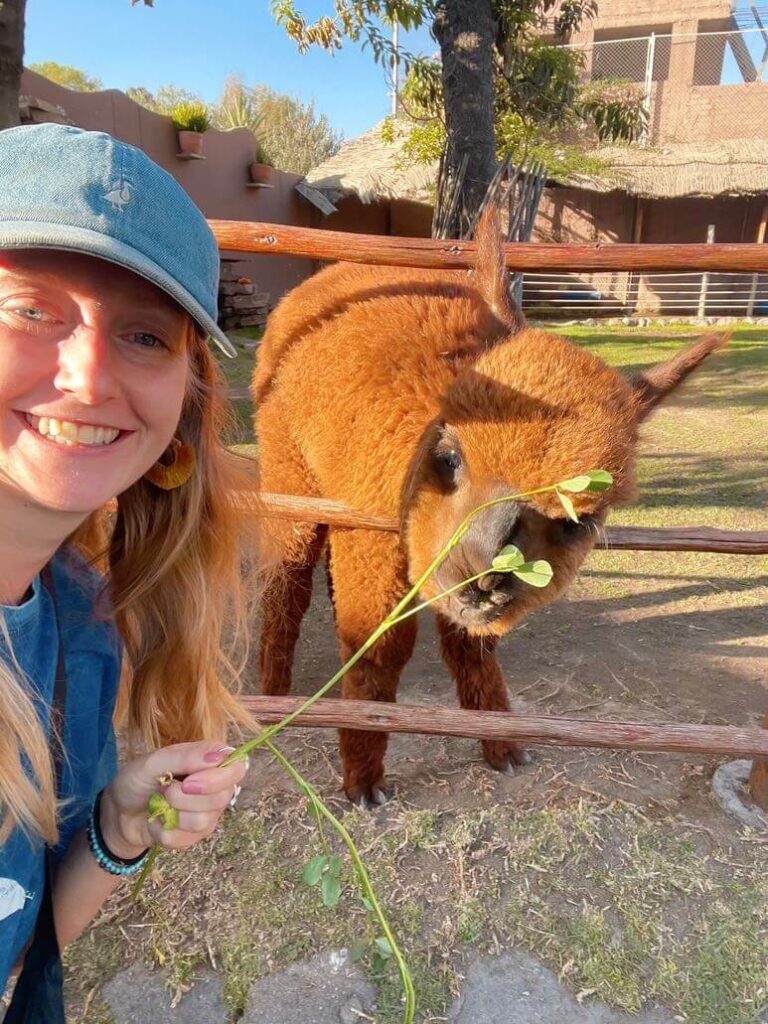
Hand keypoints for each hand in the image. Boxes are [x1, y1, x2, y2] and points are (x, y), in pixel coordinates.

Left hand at [99, 743, 247, 857]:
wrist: (118, 812)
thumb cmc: (137, 779)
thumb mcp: (153, 761)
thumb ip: (185, 756)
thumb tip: (219, 756)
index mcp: (210, 761)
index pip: (236, 768)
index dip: (218, 778)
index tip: (189, 782)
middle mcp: (215, 787)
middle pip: (221, 798)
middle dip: (185, 798)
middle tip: (165, 790)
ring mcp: (207, 813)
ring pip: (203, 821)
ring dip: (173, 814)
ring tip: (160, 804)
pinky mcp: (194, 836)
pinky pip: (186, 839)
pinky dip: (163, 830)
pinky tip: (157, 821)